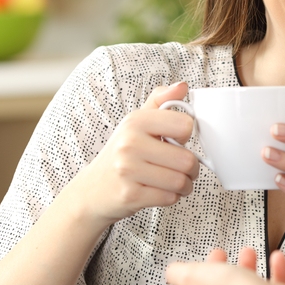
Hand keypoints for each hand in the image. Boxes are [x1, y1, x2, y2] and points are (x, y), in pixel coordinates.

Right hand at [61, 82, 200, 228]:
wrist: (92, 189)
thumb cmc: (122, 153)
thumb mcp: (137, 122)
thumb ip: (161, 101)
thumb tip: (182, 86)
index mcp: (136, 121)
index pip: (186, 125)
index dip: (187, 135)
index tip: (177, 140)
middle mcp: (129, 144)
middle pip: (187, 159)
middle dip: (192, 168)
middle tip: (182, 168)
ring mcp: (128, 171)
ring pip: (180, 181)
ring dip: (185, 185)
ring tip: (175, 181)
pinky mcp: (130, 196)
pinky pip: (169, 198)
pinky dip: (172, 197)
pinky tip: (162, 191)